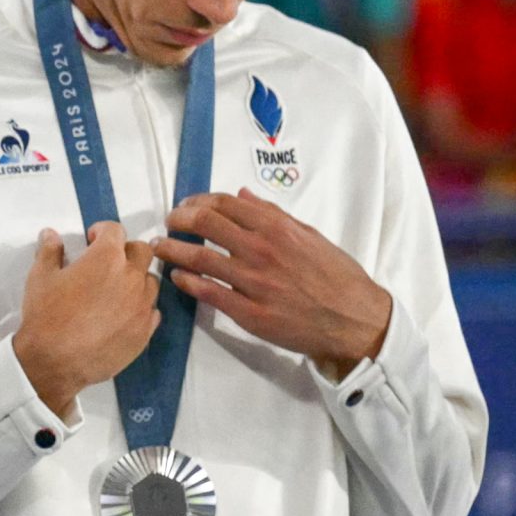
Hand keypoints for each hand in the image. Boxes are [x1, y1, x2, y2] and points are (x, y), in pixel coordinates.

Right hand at [12, 222, 160, 419]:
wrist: (55, 360)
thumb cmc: (46, 316)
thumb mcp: (40, 277)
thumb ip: (49, 251)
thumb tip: (50, 235)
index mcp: (106, 258)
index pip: (115, 230)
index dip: (102, 231)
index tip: (92, 240)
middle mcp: (131, 278)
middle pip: (142, 251)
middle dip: (126, 252)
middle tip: (106, 264)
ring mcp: (142, 306)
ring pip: (150, 282)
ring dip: (135, 280)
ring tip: (114, 292)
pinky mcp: (145, 331)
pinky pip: (151, 311)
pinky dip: (139, 308)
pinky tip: (120, 316)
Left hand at [154, 190, 392, 379]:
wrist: (355, 321)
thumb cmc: (336, 277)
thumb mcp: (310, 236)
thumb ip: (273, 215)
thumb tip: (242, 195)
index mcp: (277, 228)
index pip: (224, 204)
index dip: (197, 201)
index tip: (185, 206)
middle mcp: (262, 251)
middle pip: (204, 224)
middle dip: (178, 220)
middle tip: (169, 223)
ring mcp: (254, 283)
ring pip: (199, 259)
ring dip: (172, 250)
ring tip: (159, 247)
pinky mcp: (250, 313)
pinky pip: (208, 293)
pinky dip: (186, 282)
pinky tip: (177, 277)